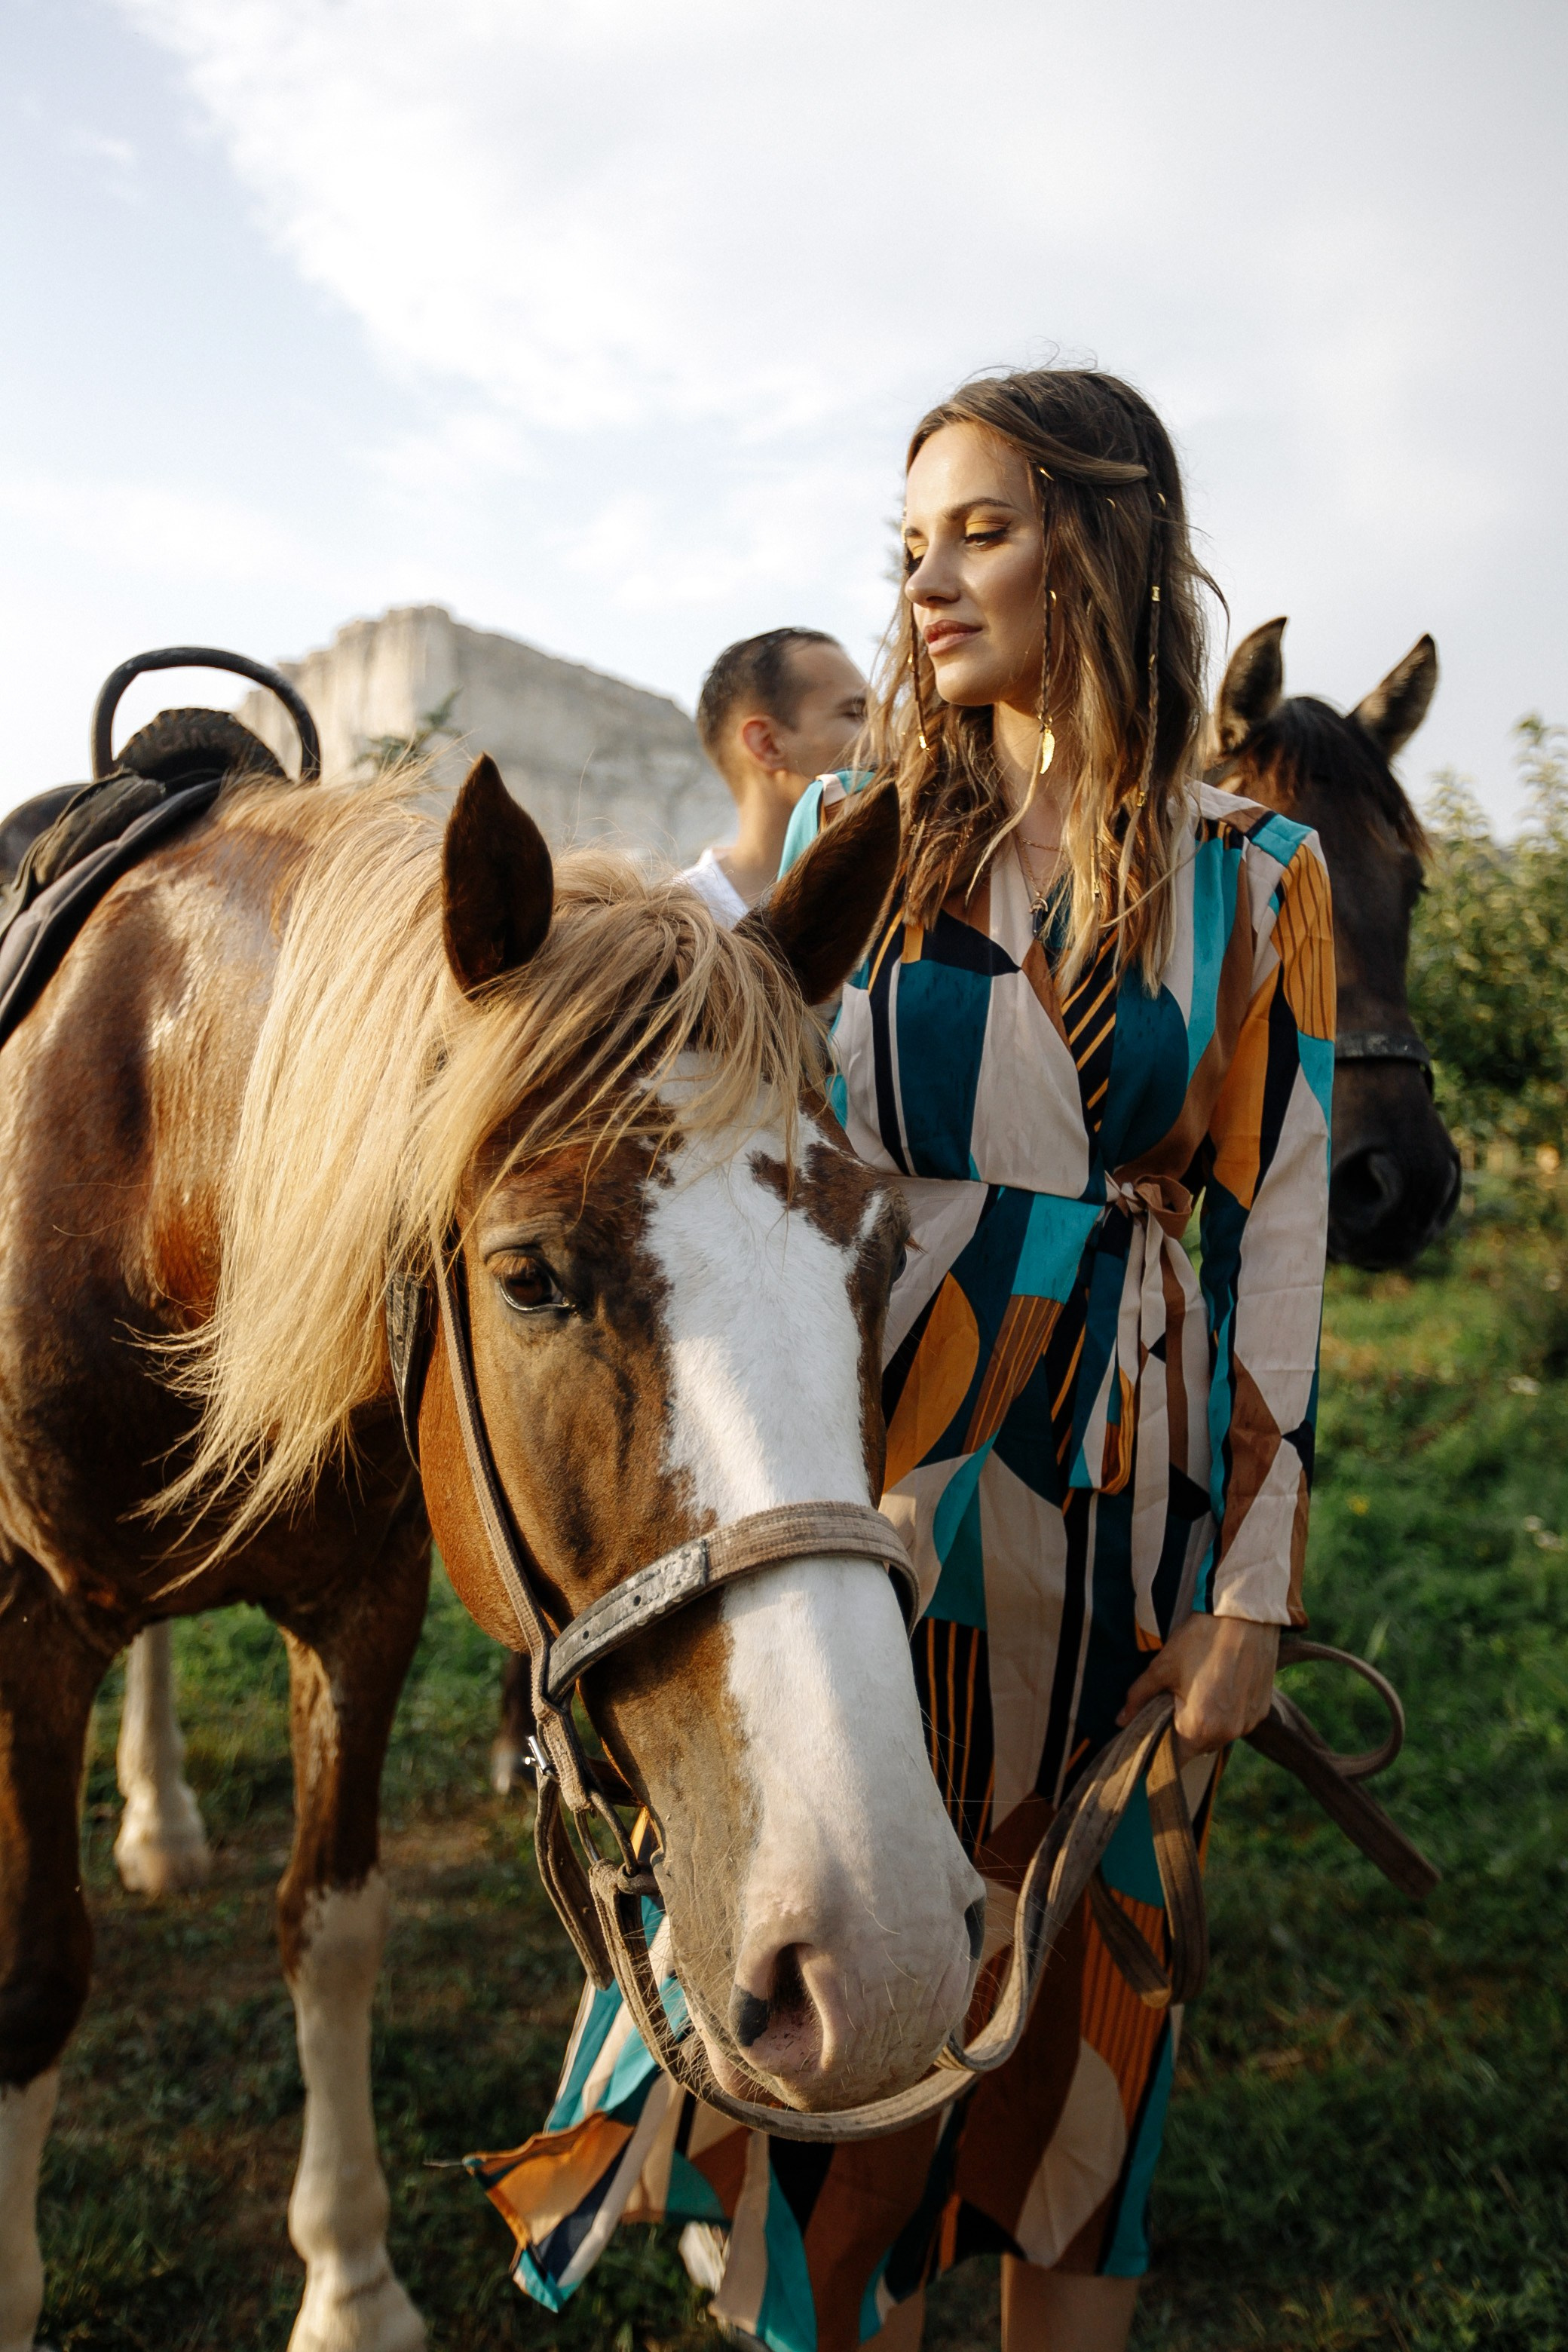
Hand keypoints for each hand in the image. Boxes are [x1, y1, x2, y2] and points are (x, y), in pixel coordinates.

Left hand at [1117, 1613, 1279, 1760]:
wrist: (1244, 1615)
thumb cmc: (1200, 1639)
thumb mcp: (1161, 1667)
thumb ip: (1138, 1697)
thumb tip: (1121, 1719)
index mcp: (1200, 1728)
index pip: (1175, 1759)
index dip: (1160, 1750)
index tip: (1152, 1736)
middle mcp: (1228, 1733)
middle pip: (1197, 1747)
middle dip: (1182, 1732)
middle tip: (1172, 1703)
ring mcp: (1248, 1723)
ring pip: (1218, 1735)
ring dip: (1205, 1723)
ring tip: (1198, 1691)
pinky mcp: (1262, 1710)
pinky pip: (1237, 1722)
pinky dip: (1225, 1712)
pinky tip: (1219, 1686)